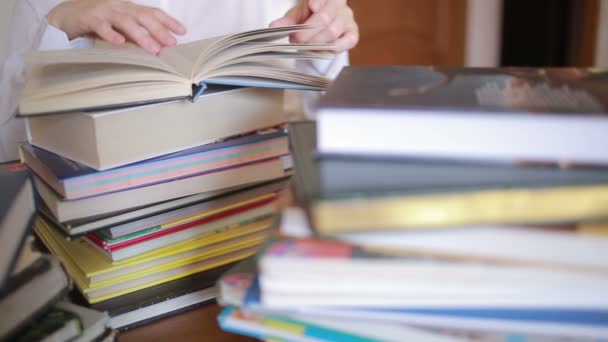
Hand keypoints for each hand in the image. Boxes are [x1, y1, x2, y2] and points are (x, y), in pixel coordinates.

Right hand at [47, 0, 185, 53]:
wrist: (64, 15)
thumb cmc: (96, 21)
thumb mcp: (119, 26)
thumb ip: (136, 34)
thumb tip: (159, 46)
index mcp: (128, 8)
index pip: (152, 12)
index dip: (168, 20)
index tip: (183, 31)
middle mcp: (118, 6)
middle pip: (142, 16)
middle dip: (159, 29)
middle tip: (171, 43)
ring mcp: (103, 11)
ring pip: (125, 21)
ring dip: (140, 35)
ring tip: (153, 48)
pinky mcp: (87, 18)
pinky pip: (101, 26)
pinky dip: (110, 34)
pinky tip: (119, 43)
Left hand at [269, 0, 358, 52]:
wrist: (324, 26)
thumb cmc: (310, 18)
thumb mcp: (297, 17)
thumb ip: (287, 22)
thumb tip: (273, 27)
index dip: (319, 1)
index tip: (311, 6)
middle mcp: (339, 6)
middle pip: (325, 18)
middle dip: (308, 31)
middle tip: (296, 39)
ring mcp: (347, 20)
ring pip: (333, 32)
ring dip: (315, 42)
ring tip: (305, 45)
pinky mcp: (352, 34)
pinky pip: (346, 42)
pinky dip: (332, 48)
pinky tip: (321, 49)